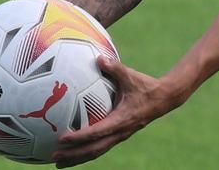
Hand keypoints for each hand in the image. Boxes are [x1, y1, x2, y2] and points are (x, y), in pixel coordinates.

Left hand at [52, 56, 184, 166]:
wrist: (165, 98)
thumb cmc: (146, 86)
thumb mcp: (131, 76)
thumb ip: (115, 68)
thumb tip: (99, 58)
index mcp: (121, 120)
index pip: (97, 132)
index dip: (79, 137)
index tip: (62, 138)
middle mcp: (120, 132)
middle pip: (94, 149)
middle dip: (73, 155)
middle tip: (54, 157)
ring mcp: (120, 136)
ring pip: (96, 152)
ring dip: (77, 158)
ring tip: (59, 163)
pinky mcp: (119, 135)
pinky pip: (100, 147)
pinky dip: (85, 152)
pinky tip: (74, 152)